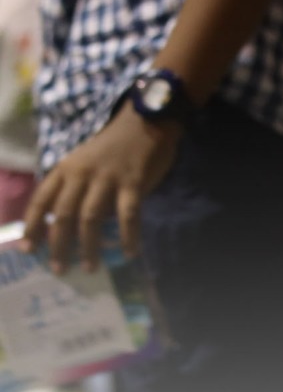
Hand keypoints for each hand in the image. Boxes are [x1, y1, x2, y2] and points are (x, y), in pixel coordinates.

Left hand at [22, 104, 181, 271]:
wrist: (146, 122)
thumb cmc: (114, 146)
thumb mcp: (84, 162)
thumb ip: (76, 189)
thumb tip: (70, 225)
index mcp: (65, 169)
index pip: (41, 201)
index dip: (32, 226)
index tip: (28, 250)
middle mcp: (81, 174)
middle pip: (63, 215)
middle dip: (58, 245)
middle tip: (59, 269)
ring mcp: (107, 178)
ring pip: (91, 218)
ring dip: (89, 246)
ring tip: (90, 267)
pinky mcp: (133, 182)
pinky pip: (128, 215)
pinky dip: (128, 236)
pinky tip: (130, 253)